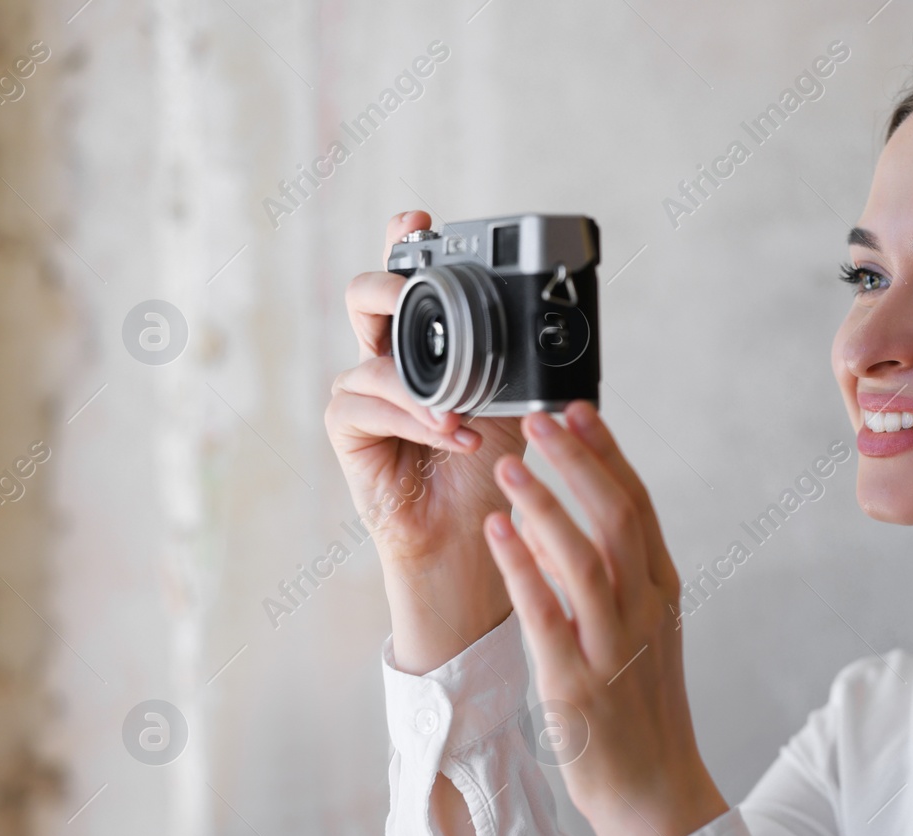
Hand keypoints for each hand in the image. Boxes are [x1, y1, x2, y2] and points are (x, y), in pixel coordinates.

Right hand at [326, 209, 526, 671]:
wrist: (483, 542)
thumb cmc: (503, 473)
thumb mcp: (522, 406)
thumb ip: (524, 364)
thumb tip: (561, 327)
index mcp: (433, 343)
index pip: (410, 278)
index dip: (405, 242)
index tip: (419, 218)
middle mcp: (392, 359)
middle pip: (366, 297)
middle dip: (386, 285)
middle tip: (412, 290)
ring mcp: (366, 394)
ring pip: (370, 357)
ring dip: (421, 383)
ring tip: (463, 412)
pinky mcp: (351, 433)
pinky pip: (364, 404)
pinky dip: (411, 417)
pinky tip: (451, 435)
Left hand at [483, 402, 727, 835]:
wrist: (654, 790)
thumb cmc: (639, 707)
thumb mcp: (637, 629)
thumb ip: (610, 575)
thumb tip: (564, 520)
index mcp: (661, 590)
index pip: (638, 505)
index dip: (608, 453)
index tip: (576, 408)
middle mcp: (644, 610)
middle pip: (617, 518)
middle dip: (578, 461)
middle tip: (538, 416)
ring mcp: (614, 646)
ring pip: (585, 558)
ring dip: (547, 505)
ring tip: (508, 464)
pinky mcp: (578, 683)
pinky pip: (548, 614)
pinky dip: (523, 568)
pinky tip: (496, 532)